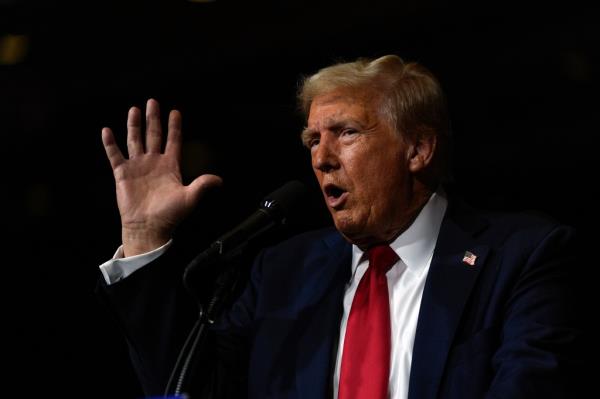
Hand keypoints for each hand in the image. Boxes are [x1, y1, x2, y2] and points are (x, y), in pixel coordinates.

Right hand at [102, 99, 221, 256]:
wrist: (148, 227)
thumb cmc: (170, 215)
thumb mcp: (189, 198)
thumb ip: (202, 185)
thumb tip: (220, 180)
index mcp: (170, 166)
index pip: (173, 141)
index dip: (174, 127)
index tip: (176, 112)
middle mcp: (153, 163)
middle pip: (154, 135)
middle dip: (154, 119)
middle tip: (153, 102)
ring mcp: (137, 167)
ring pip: (135, 140)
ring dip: (134, 125)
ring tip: (134, 109)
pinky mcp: (122, 173)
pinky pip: (115, 155)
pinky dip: (110, 143)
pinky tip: (107, 130)